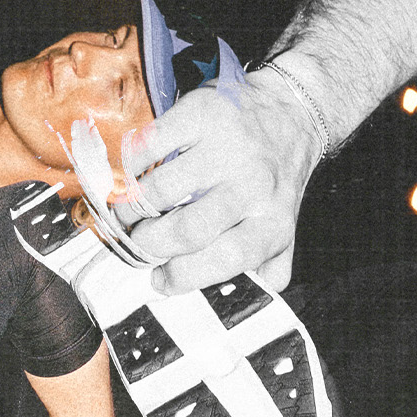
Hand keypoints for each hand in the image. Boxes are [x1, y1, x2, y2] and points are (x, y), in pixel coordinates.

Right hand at [124, 63, 324, 295]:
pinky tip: (134, 176)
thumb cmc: (276, 179)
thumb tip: (229, 304)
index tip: (158, 281)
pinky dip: (132, 165)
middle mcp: (253, 185)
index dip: (184, 276)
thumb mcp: (283, 228)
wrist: (290, 112)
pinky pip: (150, 145)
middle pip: (188, 228)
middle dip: (149, 243)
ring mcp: (228, 146)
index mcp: (273, 222)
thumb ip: (264, 268)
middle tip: (136, 244)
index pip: (226, 260)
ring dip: (132, 208)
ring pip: (162, 189)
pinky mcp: (204, 112)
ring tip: (126, 214)